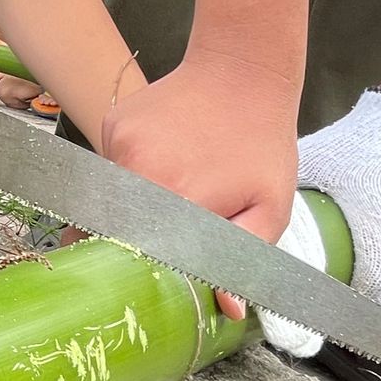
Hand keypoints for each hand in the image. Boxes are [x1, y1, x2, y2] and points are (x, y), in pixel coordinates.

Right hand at [100, 52, 299, 318]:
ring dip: (130, 203)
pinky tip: (162, 157)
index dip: (132, 268)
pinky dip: (129, 170)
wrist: (241, 70)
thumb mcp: (270, 207)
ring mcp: (119, 139)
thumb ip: (241, 259)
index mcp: (174, 194)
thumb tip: (227, 310)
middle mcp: (135, 166)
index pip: (135, 249)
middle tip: (146, 248)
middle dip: (126, 239)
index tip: (134, 283)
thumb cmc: (262, 143)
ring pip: (110, 192)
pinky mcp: (113, 122)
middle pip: (115, 223)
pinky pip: (110, 162)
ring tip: (168, 190)